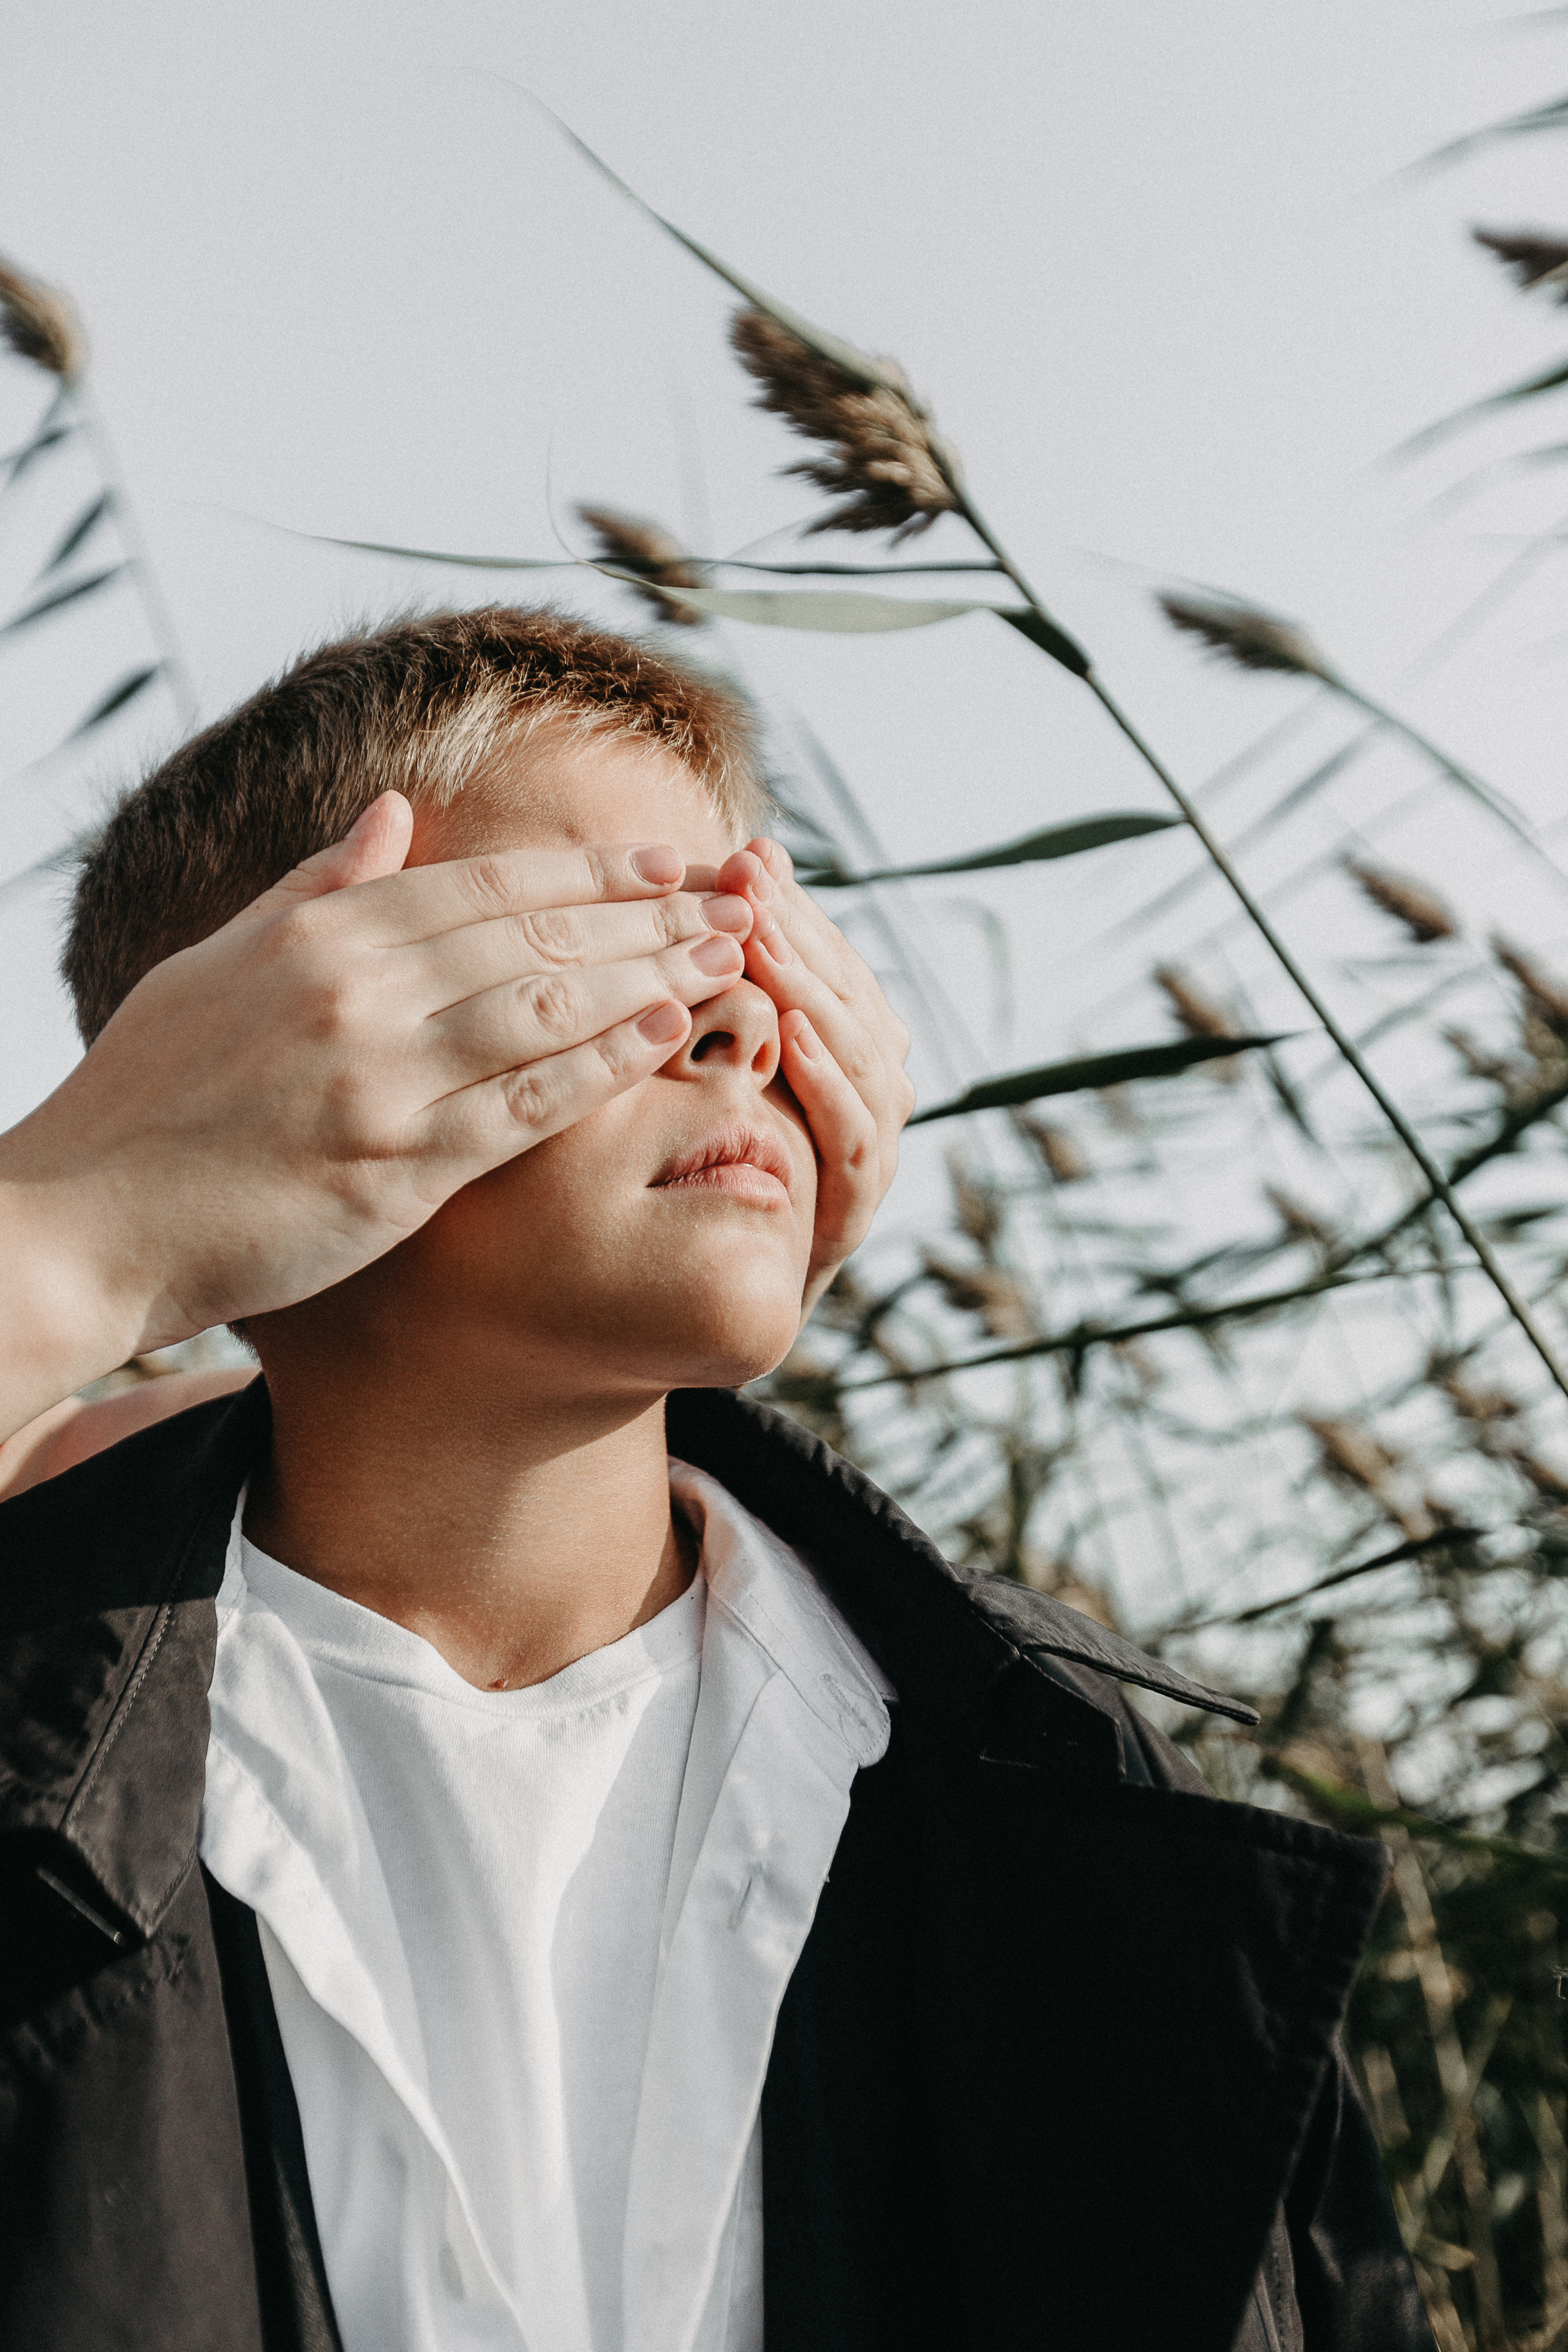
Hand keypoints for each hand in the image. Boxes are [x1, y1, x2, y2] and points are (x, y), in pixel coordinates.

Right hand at [0, 792, 752, 1437]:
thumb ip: (318, 886)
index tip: (669, 865)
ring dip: (652, 974)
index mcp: (319, 931)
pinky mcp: (397, 1167)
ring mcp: (381, 1077)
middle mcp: (357, 989)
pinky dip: (604, 1064)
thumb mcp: (217, 963)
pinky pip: (527, 1105)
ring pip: (550, 1006)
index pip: (489, 884)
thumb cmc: (146, 1096)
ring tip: (732, 958)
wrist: (83, 1220)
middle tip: (741, 900)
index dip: (592, 872)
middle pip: (540, 933)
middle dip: (652, 914)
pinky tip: (668, 1036)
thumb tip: (393, 812)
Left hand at [693, 837, 913, 1317]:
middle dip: (806, 940)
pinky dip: (832, 1084)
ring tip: (768, 948)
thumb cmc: (662, 1163)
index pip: (832, 969)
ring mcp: (862, 1162)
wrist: (654, 1304)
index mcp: (833, 1060)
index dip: (798, 911)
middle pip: (856, 1007)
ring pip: (871, 1065)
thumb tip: (743, 850)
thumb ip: (713, 977)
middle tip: (753, 885)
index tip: (751, 855)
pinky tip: (794, 1037)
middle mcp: (863, 1103)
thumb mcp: (680, 1058)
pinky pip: (856, 1143)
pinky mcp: (843, 1220)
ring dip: (820, 1000)